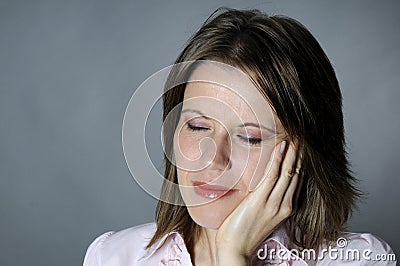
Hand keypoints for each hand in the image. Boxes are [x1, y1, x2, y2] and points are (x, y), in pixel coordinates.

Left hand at [215, 140, 301, 264]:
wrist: (235, 250)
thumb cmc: (243, 233)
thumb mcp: (260, 215)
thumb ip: (264, 200)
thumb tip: (261, 185)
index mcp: (285, 208)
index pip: (297, 181)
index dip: (300, 163)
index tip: (301, 148)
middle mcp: (284, 206)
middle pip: (296, 174)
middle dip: (300, 154)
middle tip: (302, 136)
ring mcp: (273, 204)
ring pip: (288, 172)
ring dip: (293, 153)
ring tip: (296, 137)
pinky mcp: (260, 201)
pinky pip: (272, 176)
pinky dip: (278, 159)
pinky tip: (281, 146)